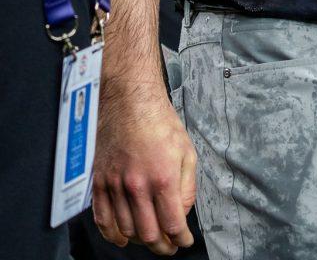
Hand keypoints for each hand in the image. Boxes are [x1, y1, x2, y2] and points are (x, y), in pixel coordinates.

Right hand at [92, 81, 196, 254]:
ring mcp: (115, 186)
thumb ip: (187, 186)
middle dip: (162, 246)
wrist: (130, 102)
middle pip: (148, 234)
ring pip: (126, 230)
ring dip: (140, 241)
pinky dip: (112, 234)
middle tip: (169, 246)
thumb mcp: (187, 151)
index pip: (172, 224)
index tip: (184, 241)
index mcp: (162, 178)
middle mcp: (137, 186)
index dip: (180, 238)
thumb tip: (182, 211)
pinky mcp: (99, 182)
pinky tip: (122, 237)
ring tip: (151, 240)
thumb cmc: (159, 122)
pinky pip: (102, 219)